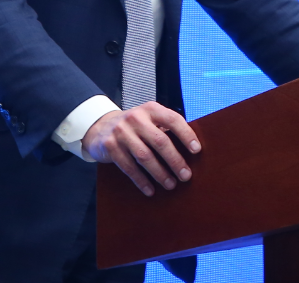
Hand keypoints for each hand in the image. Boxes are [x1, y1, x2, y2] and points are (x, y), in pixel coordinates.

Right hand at [81, 102, 201, 196]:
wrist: (100, 127)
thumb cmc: (134, 127)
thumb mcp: (149, 120)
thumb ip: (165, 129)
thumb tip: (191, 150)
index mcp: (151, 109)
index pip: (173, 119)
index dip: (186, 134)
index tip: (197, 150)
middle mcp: (136, 118)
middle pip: (160, 141)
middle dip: (175, 160)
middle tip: (186, 175)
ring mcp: (121, 132)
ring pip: (144, 156)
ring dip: (160, 173)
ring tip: (171, 185)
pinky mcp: (110, 146)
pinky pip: (128, 167)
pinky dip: (141, 180)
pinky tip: (150, 190)